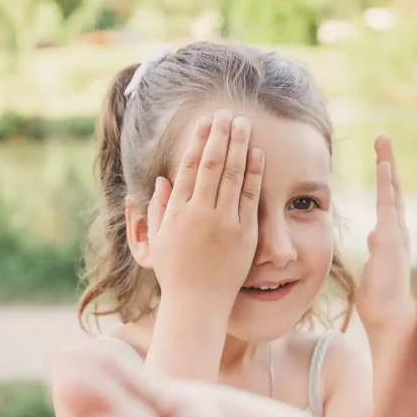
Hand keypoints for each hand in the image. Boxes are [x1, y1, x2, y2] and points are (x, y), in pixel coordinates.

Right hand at [147, 109, 264, 314]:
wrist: (197, 304)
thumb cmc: (176, 274)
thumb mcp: (158, 240)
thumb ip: (160, 208)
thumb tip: (161, 180)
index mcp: (178, 211)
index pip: (189, 166)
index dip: (198, 141)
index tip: (206, 122)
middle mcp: (201, 213)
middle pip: (212, 164)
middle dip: (220, 135)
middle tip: (226, 113)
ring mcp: (224, 223)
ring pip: (233, 175)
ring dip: (239, 145)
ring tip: (243, 123)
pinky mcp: (244, 234)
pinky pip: (252, 197)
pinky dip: (255, 173)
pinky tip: (258, 154)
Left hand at [357, 135, 415, 332]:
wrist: (392, 321)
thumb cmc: (382, 302)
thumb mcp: (374, 268)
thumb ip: (377, 248)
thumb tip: (374, 233)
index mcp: (392, 238)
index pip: (388, 202)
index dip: (385, 180)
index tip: (381, 161)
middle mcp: (398, 231)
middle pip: (392, 190)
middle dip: (388, 163)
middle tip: (382, 138)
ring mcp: (397, 233)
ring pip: (392, 191)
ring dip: (387, 164)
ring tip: (382, 140)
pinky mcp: (392, 239)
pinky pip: (387, 204)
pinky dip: (386, 182)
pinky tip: (383, 163)